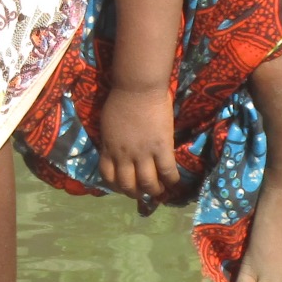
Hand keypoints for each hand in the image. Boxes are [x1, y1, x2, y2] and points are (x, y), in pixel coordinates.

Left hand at [97, 86, 180, 203]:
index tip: (122, 187)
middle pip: (127, 184)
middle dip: (134, 193)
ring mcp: (143, 153)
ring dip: (153, 190)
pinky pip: (167, 170)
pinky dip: (171, 179)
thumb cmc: (121, 98)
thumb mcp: (107, 124)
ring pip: (147, 182)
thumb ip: (111, 139)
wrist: (137, 87)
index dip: (115, 186)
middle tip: (142, 193)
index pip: (108, 176)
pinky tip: (174, 181)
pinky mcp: (161, 147)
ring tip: (158, 191)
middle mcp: (124, 155)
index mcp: (109, 148)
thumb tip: (116, 146)